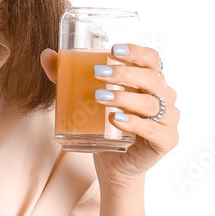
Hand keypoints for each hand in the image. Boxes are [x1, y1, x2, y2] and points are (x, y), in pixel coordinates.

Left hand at [40, 43, 179, 187]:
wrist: (114, 165)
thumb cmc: (105, 127)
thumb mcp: (85, 99)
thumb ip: (68, 77)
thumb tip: (45, 54)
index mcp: (151, 82)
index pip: (152, 59)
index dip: (136, 52)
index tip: (113, 49)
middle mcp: (164, 98)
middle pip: (151, 78)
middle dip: (124, 73)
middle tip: (97, 73)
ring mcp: (168, 120)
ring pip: (150, 103)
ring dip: (124, 97)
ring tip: (99, 97)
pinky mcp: (166, 141)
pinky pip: (153, 129)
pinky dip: (134, 122)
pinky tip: (116, 119)